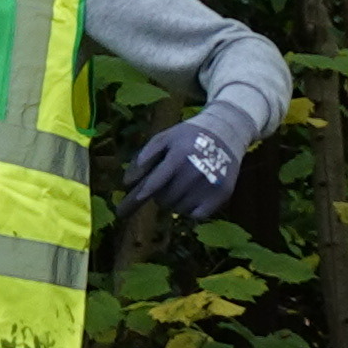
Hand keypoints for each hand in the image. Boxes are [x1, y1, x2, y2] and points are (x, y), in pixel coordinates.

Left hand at [116, 113, 248, 222]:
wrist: (226, 132)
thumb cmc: (188, 136)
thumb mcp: (164, 138)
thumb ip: (144, 158)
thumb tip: (128, 182)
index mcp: (178, 156)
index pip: (153, 184)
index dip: (137, 198)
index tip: (121, 212)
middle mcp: (195, 173)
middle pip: (164, 200)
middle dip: (159, 195)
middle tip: (166, 183)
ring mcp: (210, 186)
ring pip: (179, 209)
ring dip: (174, 202)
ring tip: (181, 185)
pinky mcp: (222, 195)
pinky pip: (196, 215)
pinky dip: (191, 209)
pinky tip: (193, 194)